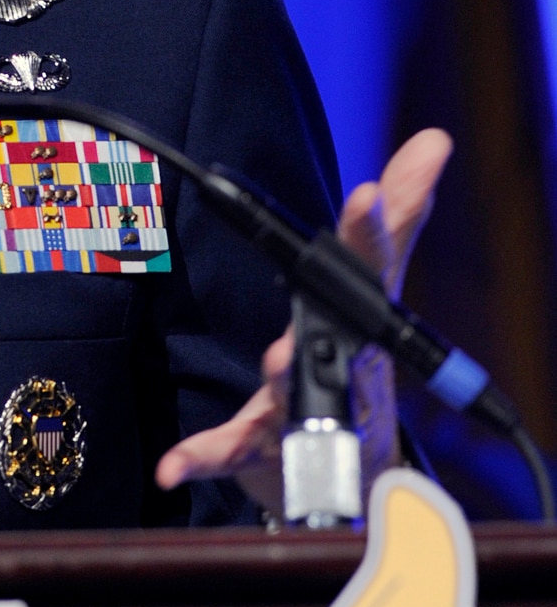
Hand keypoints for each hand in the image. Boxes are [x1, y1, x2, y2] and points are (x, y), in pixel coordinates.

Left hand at [153, 128, 453, 509]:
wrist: (356, 466)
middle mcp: (340, 367)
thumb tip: (433, 140)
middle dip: (327, 319)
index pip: (370, 268)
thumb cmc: (358, 358)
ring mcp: (301, 412)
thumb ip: (394, 215)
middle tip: (313, 302)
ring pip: (290, 396)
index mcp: (361, 321)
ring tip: (272, 360)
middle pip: (333, 337)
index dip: (372, 230)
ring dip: (282, 377)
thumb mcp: (371, 285)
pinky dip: (200, 456)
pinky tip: (172, 464)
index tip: (366, 192)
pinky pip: (228, 451)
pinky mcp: (259, 447)